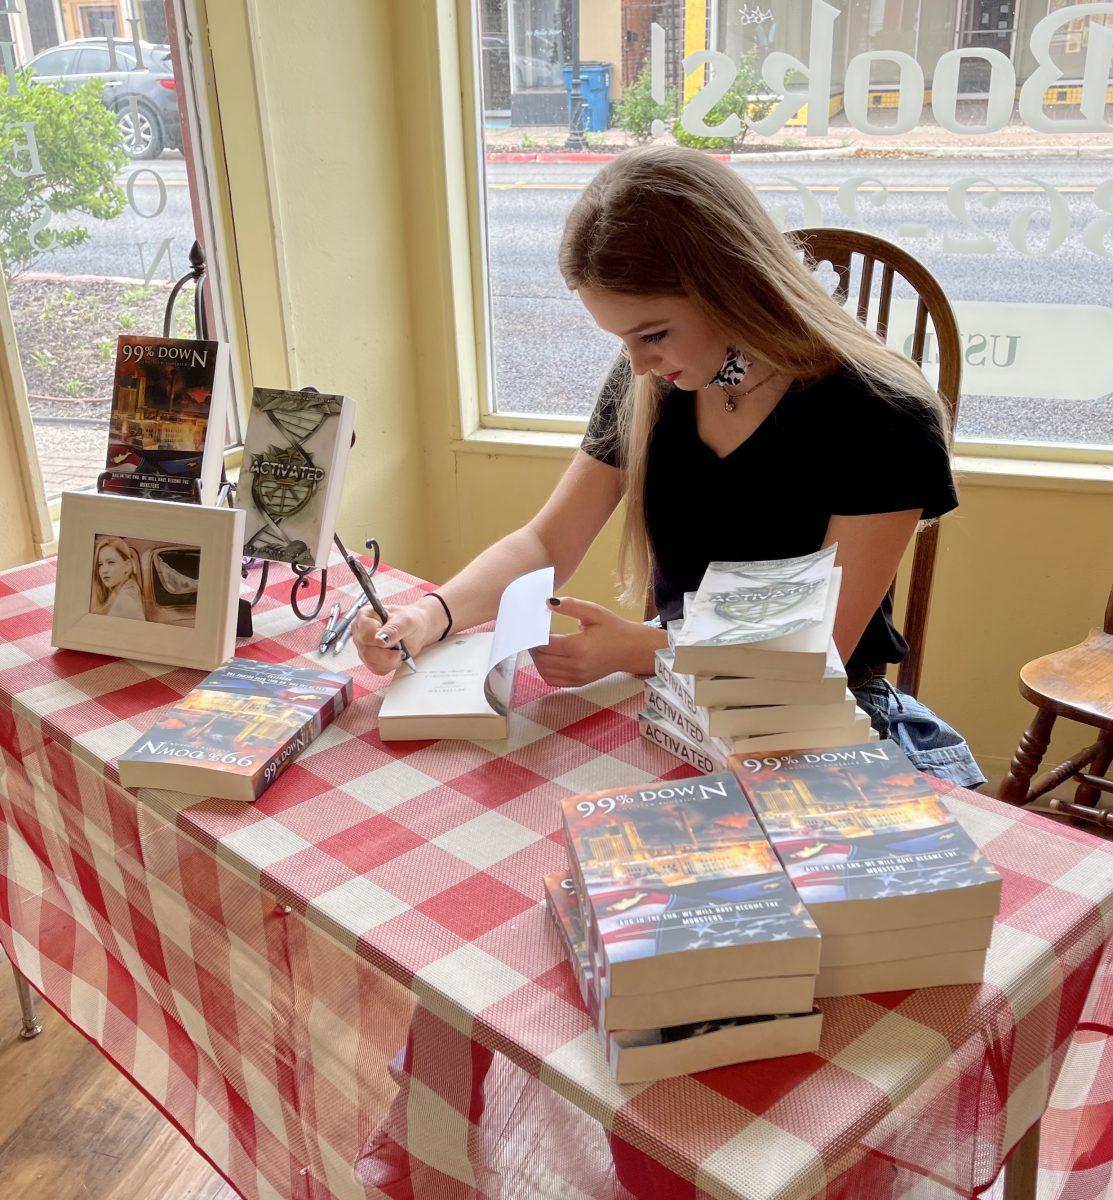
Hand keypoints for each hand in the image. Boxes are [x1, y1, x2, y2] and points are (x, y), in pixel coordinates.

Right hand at [352, 599, 439, 675]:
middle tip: (399, 645)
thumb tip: (380, 639)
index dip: (380, 640)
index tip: (394, 641)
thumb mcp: (405, 621)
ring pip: (370, 661)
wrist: (416, 630)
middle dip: (387, 652)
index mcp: (365, 615)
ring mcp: (363, 646)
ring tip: (398, 650)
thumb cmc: (409, 621)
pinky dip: (389, 665)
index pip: (365, 634)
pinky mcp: (368, 658)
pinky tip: (394, 656)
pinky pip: (375, 668)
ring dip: (389, 660)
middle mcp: (360, 631)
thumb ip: (393, 629)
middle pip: (366, 650)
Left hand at [529, 596, 664, 686]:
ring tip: (538, 646)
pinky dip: (544, 671)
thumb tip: (548, 602)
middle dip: (533, 648)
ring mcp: (578, 677)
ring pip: (544, 672)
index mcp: (579, 647)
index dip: (534, 637)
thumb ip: (571, 605)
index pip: (546, 645)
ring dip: (536, 660)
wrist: (631, 649)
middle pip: (542, 660)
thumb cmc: (612, 628)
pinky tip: (546, 659)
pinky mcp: (579, 683)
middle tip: (531, 636)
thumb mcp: (594, 612)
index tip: (531, 627)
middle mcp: (577, 665)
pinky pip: (553, 681)